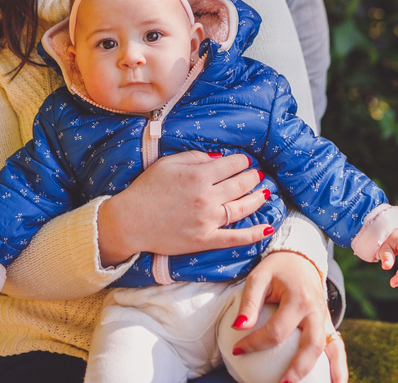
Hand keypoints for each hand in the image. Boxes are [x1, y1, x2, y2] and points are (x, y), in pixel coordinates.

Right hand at [96, 151, 268, 265]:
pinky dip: (254, 234)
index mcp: (198, 176)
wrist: (130, 222)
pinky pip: (235, 238)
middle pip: (241, 184)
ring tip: (265, 193)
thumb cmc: (146, 189)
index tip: (244, 161)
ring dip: (258, 199)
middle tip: (257, 175)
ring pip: (243, 208)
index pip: (231, 165)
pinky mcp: (205, 240)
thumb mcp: (167, 163)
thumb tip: (218, 158)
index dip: (242, 161)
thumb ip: (194, 157)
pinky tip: (267, 228)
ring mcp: (208, 220)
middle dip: (252, 177)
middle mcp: (207, 197)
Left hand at [230, 251, 346, 382]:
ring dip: (327, 373)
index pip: (277, 331)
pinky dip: (340, 367)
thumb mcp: (259, 277)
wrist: (301, 258)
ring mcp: (326, 319)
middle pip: (311, 345)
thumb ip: (249, 302)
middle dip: (297, 369)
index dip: (255, 343)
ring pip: (331, 349)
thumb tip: (238, 327)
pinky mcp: (329, 325)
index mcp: (299, 299)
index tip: (237, 350)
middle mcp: (317, 311)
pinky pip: (338, 347)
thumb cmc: (276, 269)